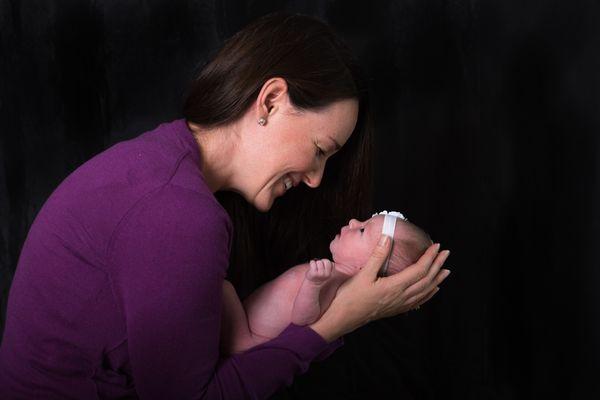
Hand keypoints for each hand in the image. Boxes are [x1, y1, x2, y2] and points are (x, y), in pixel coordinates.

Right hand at [309, 235, 450, 341]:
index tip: (437, 246)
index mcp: (394, 286)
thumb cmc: (350, 296)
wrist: (343, 318)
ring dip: (436, 280)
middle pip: (426, 280)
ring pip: (425, 292)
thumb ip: (377, 256)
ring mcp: (399, 304)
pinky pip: (418, 301)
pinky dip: (428, 294)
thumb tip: (387, 237)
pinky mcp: (395, 309)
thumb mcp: (363, 274)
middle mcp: (401, 297)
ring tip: (446, 271)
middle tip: (446, 253)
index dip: (430, 257)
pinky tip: (432, 290)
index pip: (419, 270)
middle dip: (437, 265)